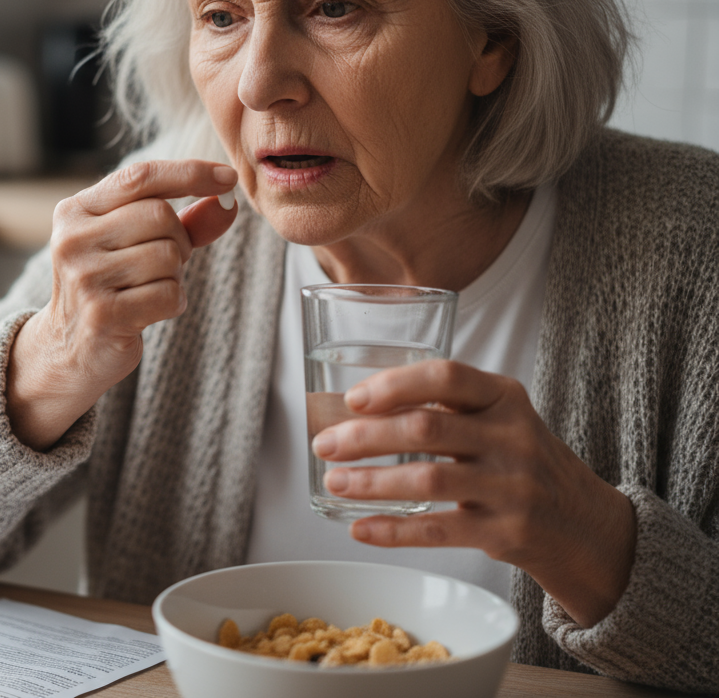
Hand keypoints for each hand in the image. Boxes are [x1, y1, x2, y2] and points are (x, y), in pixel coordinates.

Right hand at [7, 160, 237, 450]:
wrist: (67, 348)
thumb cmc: (111, 286)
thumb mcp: (138, 244)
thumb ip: (184, 222)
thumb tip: (228, 202)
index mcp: (76, 210)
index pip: (140, 177)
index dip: (189, 173)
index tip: (228, 178)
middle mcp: (73, 238)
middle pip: (160, 215)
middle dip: (179, 239)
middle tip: (165, 264)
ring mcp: (84, 277)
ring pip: (168, 255)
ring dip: (175, 275)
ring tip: (151, 289)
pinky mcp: (102, 314)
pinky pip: (169, 294)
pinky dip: (174, 302)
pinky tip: (151, 311)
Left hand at [312, 360, 636, 626]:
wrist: (586, 525)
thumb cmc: (523, 463)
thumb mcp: (501, 420)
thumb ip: (447, 408)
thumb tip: (356, 411)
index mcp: (505, 398)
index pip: (446, 376)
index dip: (394, 385)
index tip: (352, 400)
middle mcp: (512, 437)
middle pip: (425, 428)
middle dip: (365, 437)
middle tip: (324, 445)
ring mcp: (511, 487)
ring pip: (427, 480)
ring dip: (370, 483)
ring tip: (334, 482)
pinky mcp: (507, 532)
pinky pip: (438, 530)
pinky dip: (393, 530)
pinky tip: (360, 528)